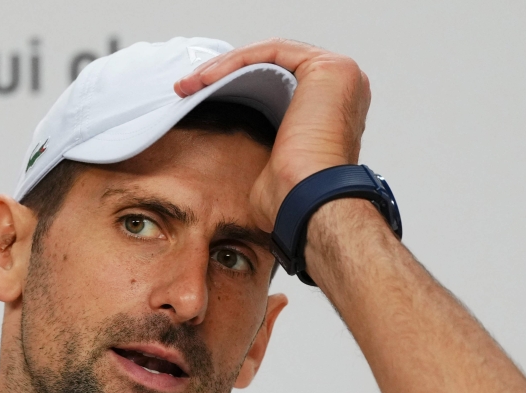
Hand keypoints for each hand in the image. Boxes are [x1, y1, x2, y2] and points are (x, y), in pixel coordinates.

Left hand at [175, 39, 370, 231]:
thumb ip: (258, 152)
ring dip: (222, 67)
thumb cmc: (292, 200)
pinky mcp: (326, 67)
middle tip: (185, 89)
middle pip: (270, 67)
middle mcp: (340, 89)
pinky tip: (205, 79)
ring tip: (187, 86)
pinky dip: (235, 62)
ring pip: (267, 57)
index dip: (233, 87)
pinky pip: (270, 52)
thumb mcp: (267, 172)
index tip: (196, 100)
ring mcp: (338, 75)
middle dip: (221, 75)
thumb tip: (228, 161)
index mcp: (330, 111)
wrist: (307, 206)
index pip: (275, 84)